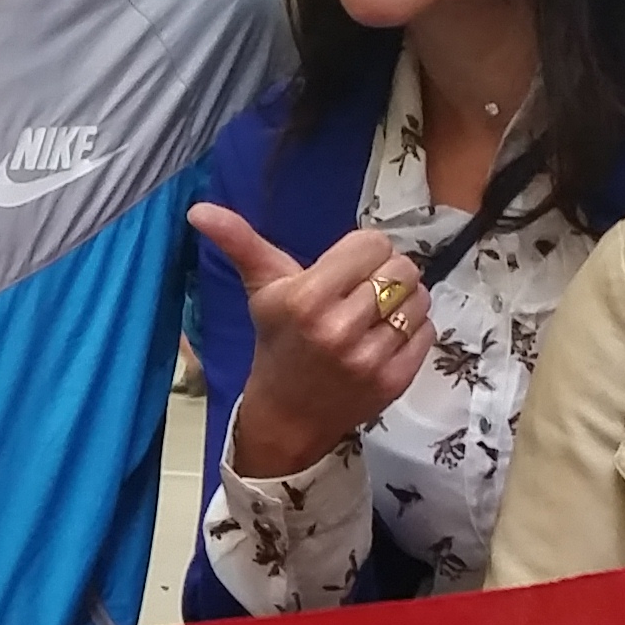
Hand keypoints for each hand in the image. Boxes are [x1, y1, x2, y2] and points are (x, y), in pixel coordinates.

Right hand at [192, 202, 433, 483]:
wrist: (287, 416)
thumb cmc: (276, 342)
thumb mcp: (261, 289)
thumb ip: (239, 242)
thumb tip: (198, 209)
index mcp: (305, 299)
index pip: (372, 243)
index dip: (362, 252)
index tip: (345, 270)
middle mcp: (338, 328)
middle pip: (401, 267)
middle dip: (385, 273)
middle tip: (362, 292)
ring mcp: (369, 358)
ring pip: (418, 297)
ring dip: (403, 301)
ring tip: (375, 314)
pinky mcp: (394, 380)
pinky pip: (427, 330)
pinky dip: (412, 329)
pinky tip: (385, 338)